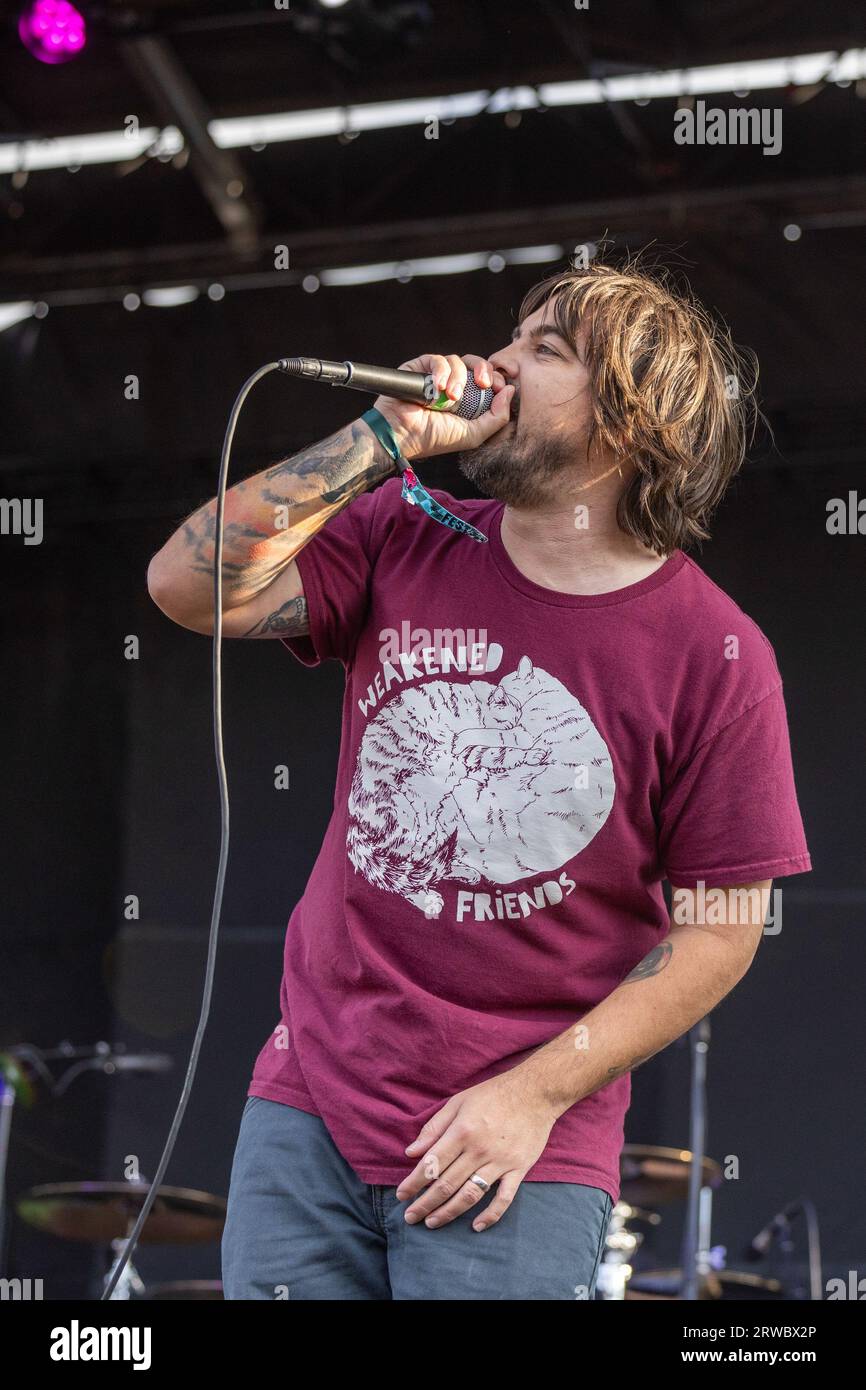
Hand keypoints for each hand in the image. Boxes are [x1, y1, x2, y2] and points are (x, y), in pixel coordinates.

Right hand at [370, 353, 514, 461]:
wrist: (402, 435)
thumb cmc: (434, 438)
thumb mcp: (474, 434)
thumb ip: (497, 417)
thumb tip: (510, 390)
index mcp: (467, 399)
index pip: (487, 380)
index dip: (495, 378)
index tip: (498, 387)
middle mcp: (453, 385)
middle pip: (476, 364)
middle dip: (483, 370)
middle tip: (484, 383)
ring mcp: (436, 375)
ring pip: (457, 361)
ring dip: (457, 378)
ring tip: (450, 397)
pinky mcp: (421, 368)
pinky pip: (438, 359)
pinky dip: (441, 371)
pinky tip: (437, 388)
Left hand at [395, 1069, 557, 1231]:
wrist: (536, 1092)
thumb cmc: (493, 1094)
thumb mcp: (458, 1102)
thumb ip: (434, 1128)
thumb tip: (411, 1152)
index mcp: (461, 1131)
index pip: (431, 1164)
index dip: (413, 1183)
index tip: (401, 1196)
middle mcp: (478, 1150)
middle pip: (447, 1184)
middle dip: (425, 1203)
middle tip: (411, 1217)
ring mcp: (500, 1161)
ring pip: (470, 1195)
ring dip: (449, 1212)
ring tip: (432, 1223)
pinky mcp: (519, 1169)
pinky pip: (504, 1198)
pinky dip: (491, 1215)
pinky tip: (476, 1226)